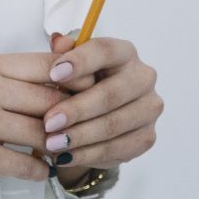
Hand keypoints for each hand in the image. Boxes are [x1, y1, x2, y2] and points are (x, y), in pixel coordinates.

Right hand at [0, 53, 69, 198]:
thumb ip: (0, 82)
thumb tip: (50, 87)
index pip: (48, 65)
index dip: (75, 82)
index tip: (88, 97)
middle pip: (52, 98)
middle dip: (72, 118)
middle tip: (83, 132)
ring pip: (44, 132)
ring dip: (56, 148)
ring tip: (58, 154)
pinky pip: (27, 165)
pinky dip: (37, 172)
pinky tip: (36, 174)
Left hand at [41, 29, 164, 187]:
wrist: (96, 119)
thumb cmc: (81, 86)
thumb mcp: (68, 69)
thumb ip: (62, 55)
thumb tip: (58, 42)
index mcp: (124, 53)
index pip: (105, 51)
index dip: (80, 62)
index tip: (53, 75)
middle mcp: (143, 77)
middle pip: (112, 93)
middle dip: (77, 109)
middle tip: (49, 122)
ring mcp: (149, 108)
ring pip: (114, 124)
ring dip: (80, 136)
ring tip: (52, 143)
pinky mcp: (147, 136)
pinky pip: (118, 148)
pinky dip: (89, 154)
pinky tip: (66, 156)